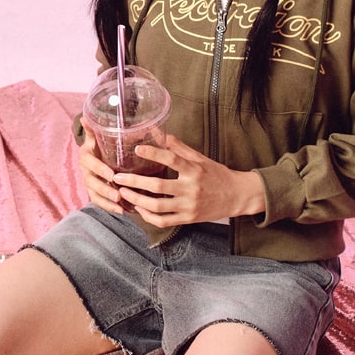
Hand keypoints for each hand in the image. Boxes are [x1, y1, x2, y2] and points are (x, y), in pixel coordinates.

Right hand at [78, 118, 125, 213]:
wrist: (95, 153)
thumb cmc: (100, 144)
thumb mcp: (97, 136)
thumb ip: (93, 129)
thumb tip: (84, 116)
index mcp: (86, 155)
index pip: (90, 163)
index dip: (100, 169)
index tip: (112, 175)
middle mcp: (85, 170)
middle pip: (91, 182)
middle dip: (104, 189)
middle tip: (118, 195)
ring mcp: (89, 182)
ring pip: (95, 194)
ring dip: (107, 201)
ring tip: (121, 207)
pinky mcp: (94, 192)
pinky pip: (99, 201)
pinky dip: (109, 207)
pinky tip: (122, 211)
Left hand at [117, 135, 265, 225]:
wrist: (237, 196)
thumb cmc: (217, 174)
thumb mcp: (201, 158)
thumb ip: (180, 148)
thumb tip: (161, 133)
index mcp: (194, 170)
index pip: (172, 159)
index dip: (153, 153)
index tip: (138, 149)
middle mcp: (191, 189)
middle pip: (158, 186)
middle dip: (134, 182)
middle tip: (117, 178)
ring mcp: (189, 206)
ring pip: (157, 206)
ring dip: (136, 200)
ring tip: (122, 192)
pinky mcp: (188, 219)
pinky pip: (163, 221)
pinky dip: (148, 216)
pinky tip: (138, 208)